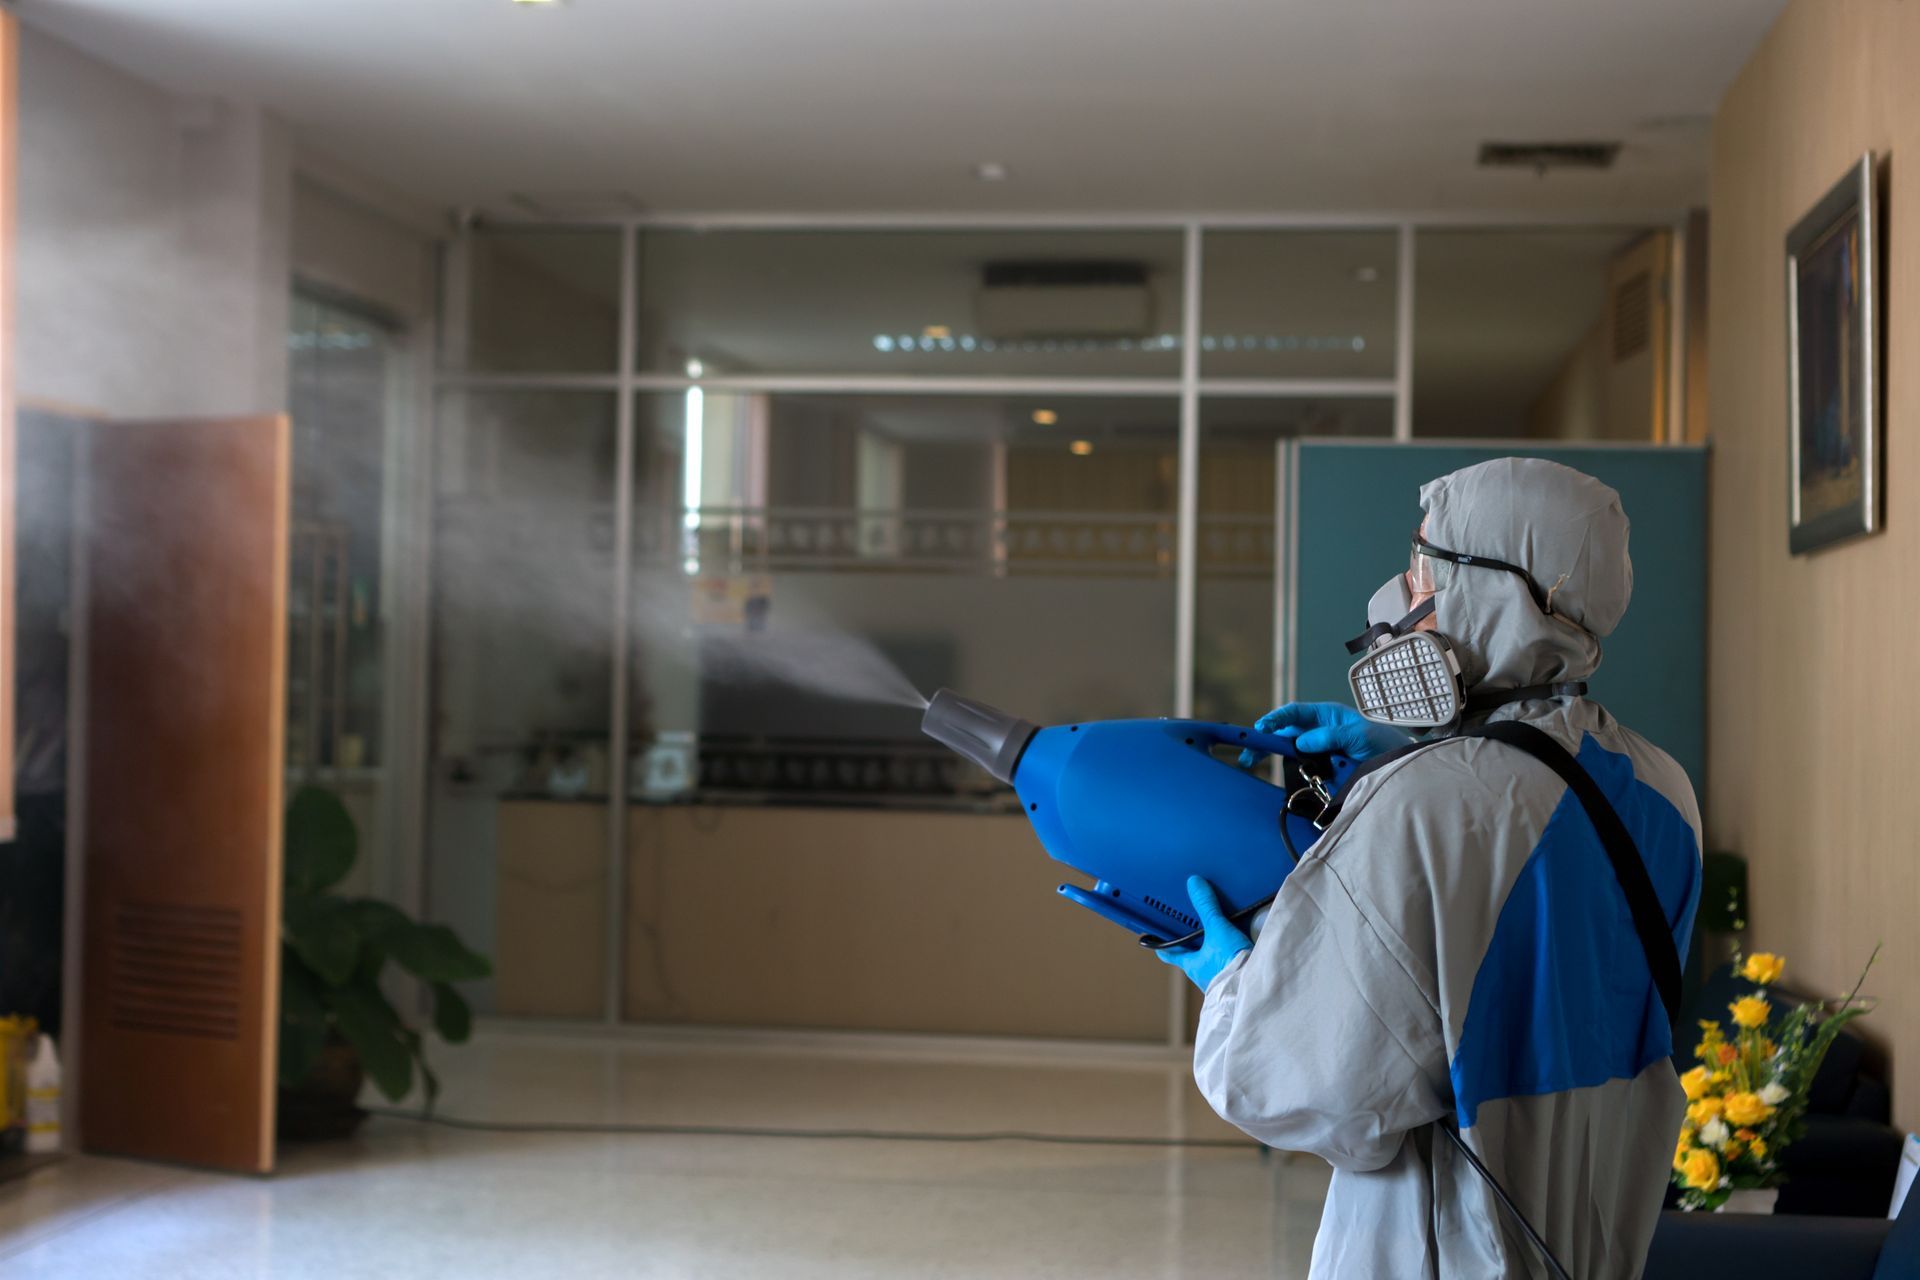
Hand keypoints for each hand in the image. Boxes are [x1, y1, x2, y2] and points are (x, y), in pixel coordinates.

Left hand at [1157, 876, 1252, 990]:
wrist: (1256, 985)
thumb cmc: (1230, 965)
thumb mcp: (1217, 929)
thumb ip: (1206, 907)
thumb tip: (1194, 884)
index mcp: (1191, 965)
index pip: (1170, 954)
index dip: (1163, 944)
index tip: (1157, 939)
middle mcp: (1203, 974)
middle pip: (1193, 955)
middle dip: (1194, 943)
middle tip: (1195, 927)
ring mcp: (1220, 979)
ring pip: (1212, 960)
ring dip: (1216, 948)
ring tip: (1223, 931)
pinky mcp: (1238, 979)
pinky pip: (1231, 964)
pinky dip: (1233, 954)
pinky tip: (1243, 944)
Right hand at [1236, 701, 1409, 766]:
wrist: (1398, 764)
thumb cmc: (1382, 741)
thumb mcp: (1358, 735)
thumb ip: (1331, 736)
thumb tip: (1301, 742)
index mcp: (1325, 715)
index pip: (1294, 713)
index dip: (1276, 719)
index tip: (1262, 728)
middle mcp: (1317, 730)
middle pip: (1284, 732)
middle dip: (1263, 740)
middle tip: (1247, 753)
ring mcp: (1317, 749)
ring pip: (1287, 751)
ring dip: (1270, 756)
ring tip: (1250, 763)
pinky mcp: (1320, 767)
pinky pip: (1300, 769)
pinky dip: (1288, 772)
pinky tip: (1278, 776)